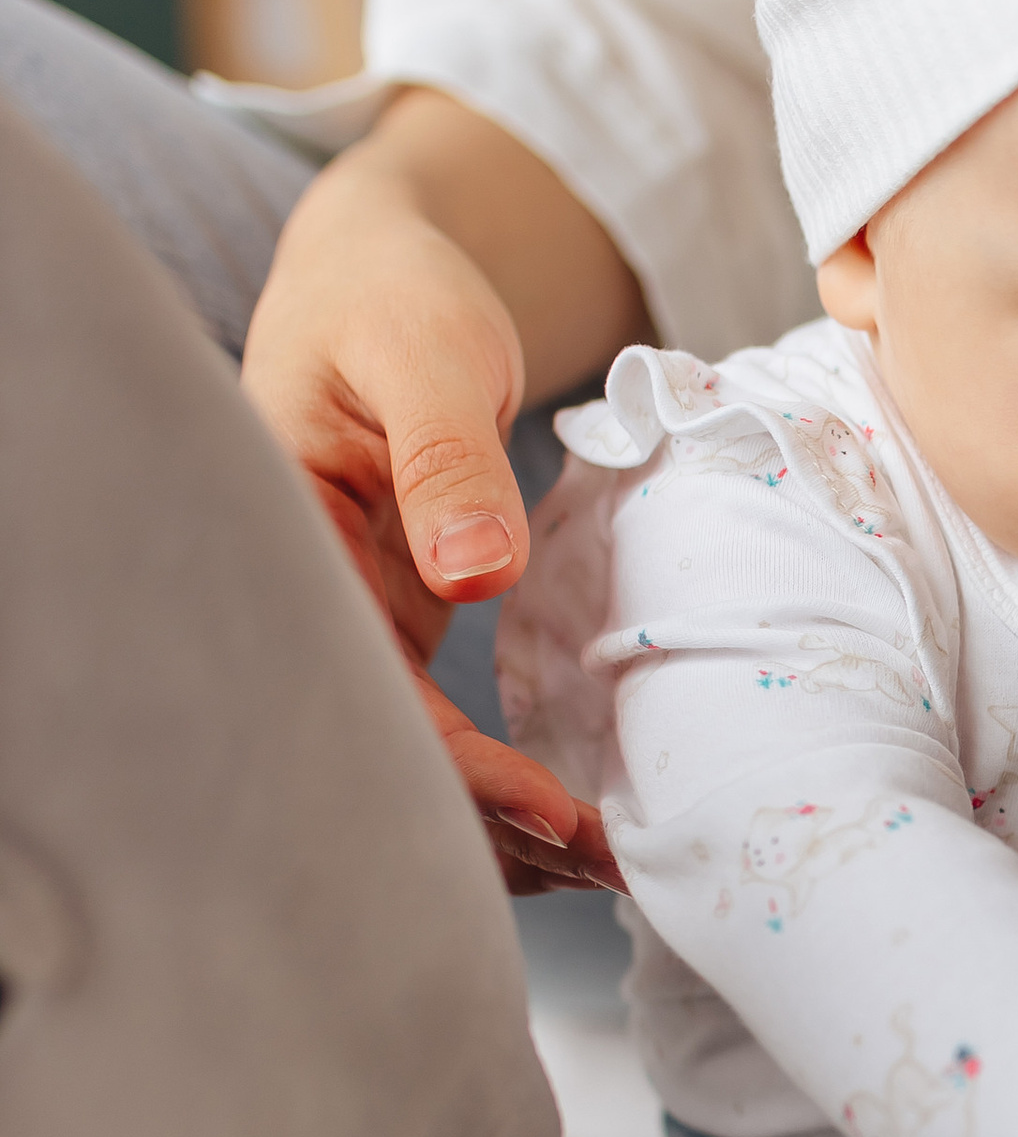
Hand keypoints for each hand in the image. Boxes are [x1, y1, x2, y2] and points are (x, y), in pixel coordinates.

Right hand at [242, 96, 644, 894]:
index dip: (457, 771)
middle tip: (608, 864)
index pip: (360, 692)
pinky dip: (507, 779)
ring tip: (611, 860)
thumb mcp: (424, 351)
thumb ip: (446, 455)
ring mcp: (355, 620)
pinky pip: (443, 728)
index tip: (554, 814)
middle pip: (383, 753)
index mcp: (286, 539)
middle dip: (488, 830)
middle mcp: (309, 600)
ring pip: (416, 758)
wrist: (387, 271)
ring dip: (504, 823)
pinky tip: (580, 815)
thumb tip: (474, 572)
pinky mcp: (400, 623)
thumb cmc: (395, 293)